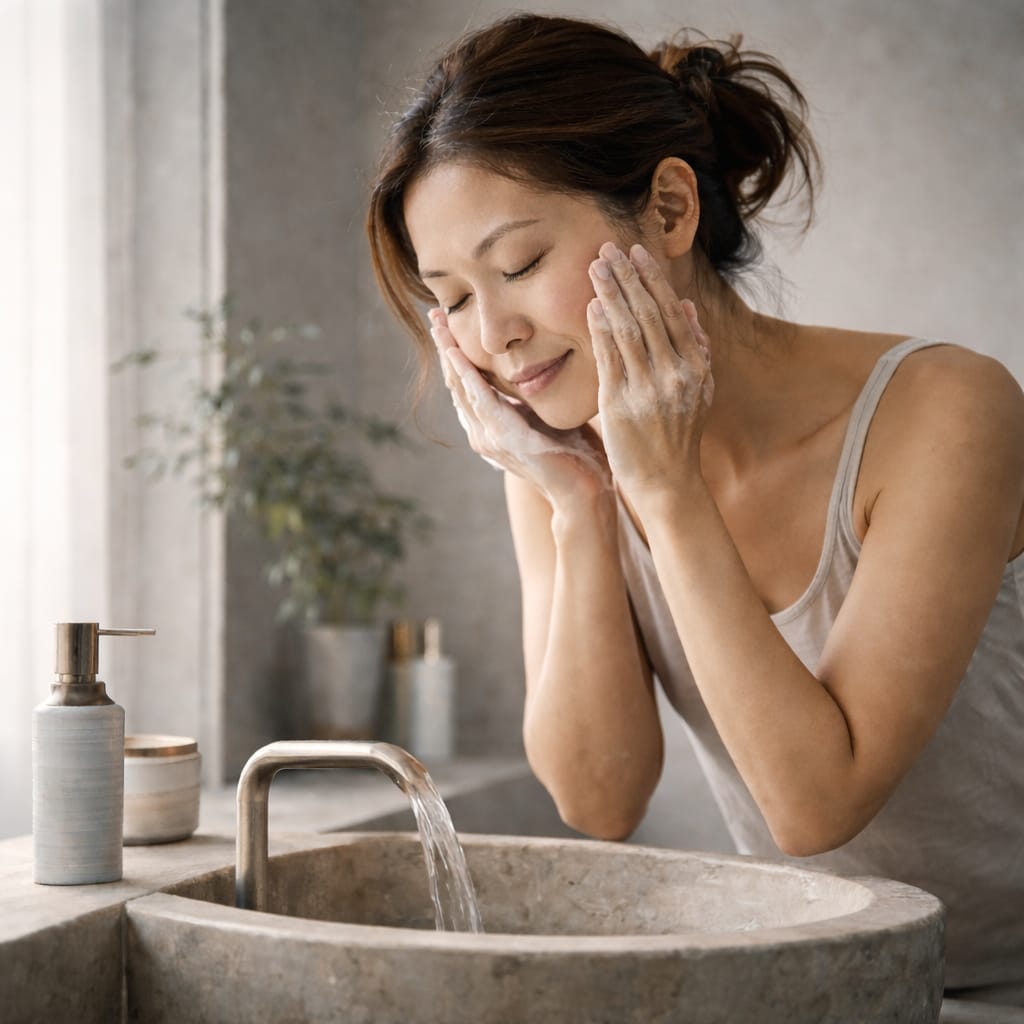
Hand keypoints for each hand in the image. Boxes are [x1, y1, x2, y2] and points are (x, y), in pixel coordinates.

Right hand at [429, 309, 608, 503]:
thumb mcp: (546, 417)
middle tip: (433, 313)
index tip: (448, 323)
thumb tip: (532, 371)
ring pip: (461, 386)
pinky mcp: (502, 436)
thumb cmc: (575, 455)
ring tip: (438, 324)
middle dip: (445, 346)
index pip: (467, 383)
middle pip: (456, 381)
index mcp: (492, 425)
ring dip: (449, 352)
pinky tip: (455, 351)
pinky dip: (466, 372)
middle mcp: (483, 432)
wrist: (583, 492)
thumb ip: (530, 399)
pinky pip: (479, 397)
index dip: (456, 353)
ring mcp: (489, 436)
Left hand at [586, 242, 712, 504]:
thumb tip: (686, 307)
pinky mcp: (622, 405)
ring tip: (595, 267)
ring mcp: (649, 389)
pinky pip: (610, 359)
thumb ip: (694, 348)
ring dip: (611, 294)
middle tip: (608, 248)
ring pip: (629, 330)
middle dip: (628, 277)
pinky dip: (600, 330)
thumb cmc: (677, 436)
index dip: (652, 279)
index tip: (636, 252)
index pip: (672, 312)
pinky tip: (591, 307)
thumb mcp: (699, 390)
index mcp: (696, 366)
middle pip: (650, 314)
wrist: (667, 483)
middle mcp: (676, 374)